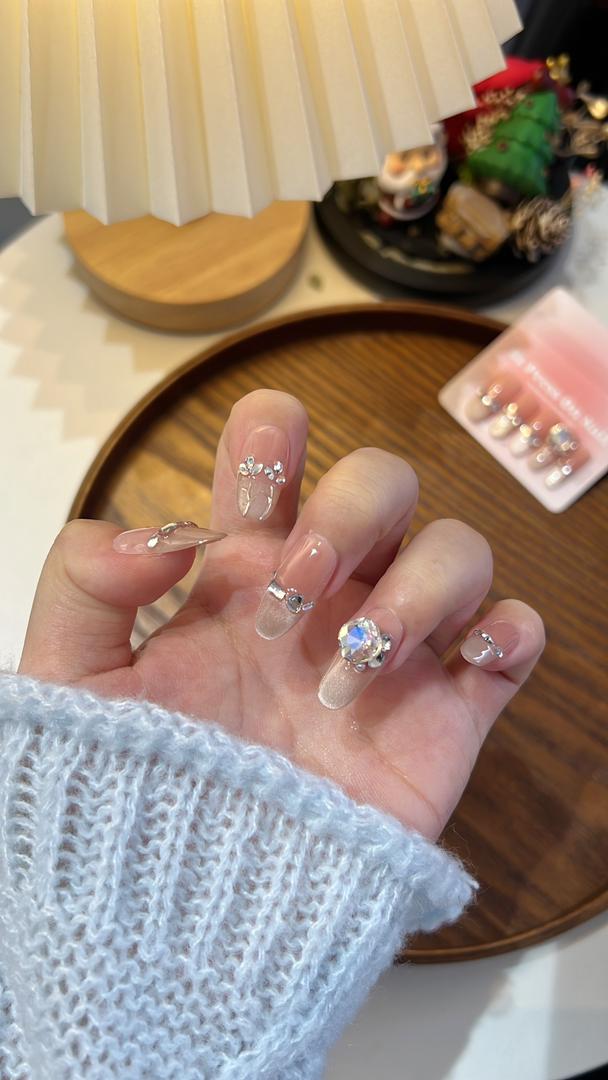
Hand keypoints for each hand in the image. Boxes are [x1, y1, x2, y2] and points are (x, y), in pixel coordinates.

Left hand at [19, 390, 543, 839]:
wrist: (197, 905)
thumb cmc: (133, 785)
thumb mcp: (74, 681)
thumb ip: (82, 585)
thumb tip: (160, 534)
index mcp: (244, 568)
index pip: (275, 456)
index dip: (276, 431)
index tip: (264, 463)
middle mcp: (329, 593)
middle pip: (384, 481)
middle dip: (351, 511)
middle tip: (293, 593)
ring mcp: (394, 649)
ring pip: (457, 549)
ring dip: (418, 589)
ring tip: (352, 669)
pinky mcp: (447, 715)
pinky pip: (513, 638)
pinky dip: (509, 630)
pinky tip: (464, 661)